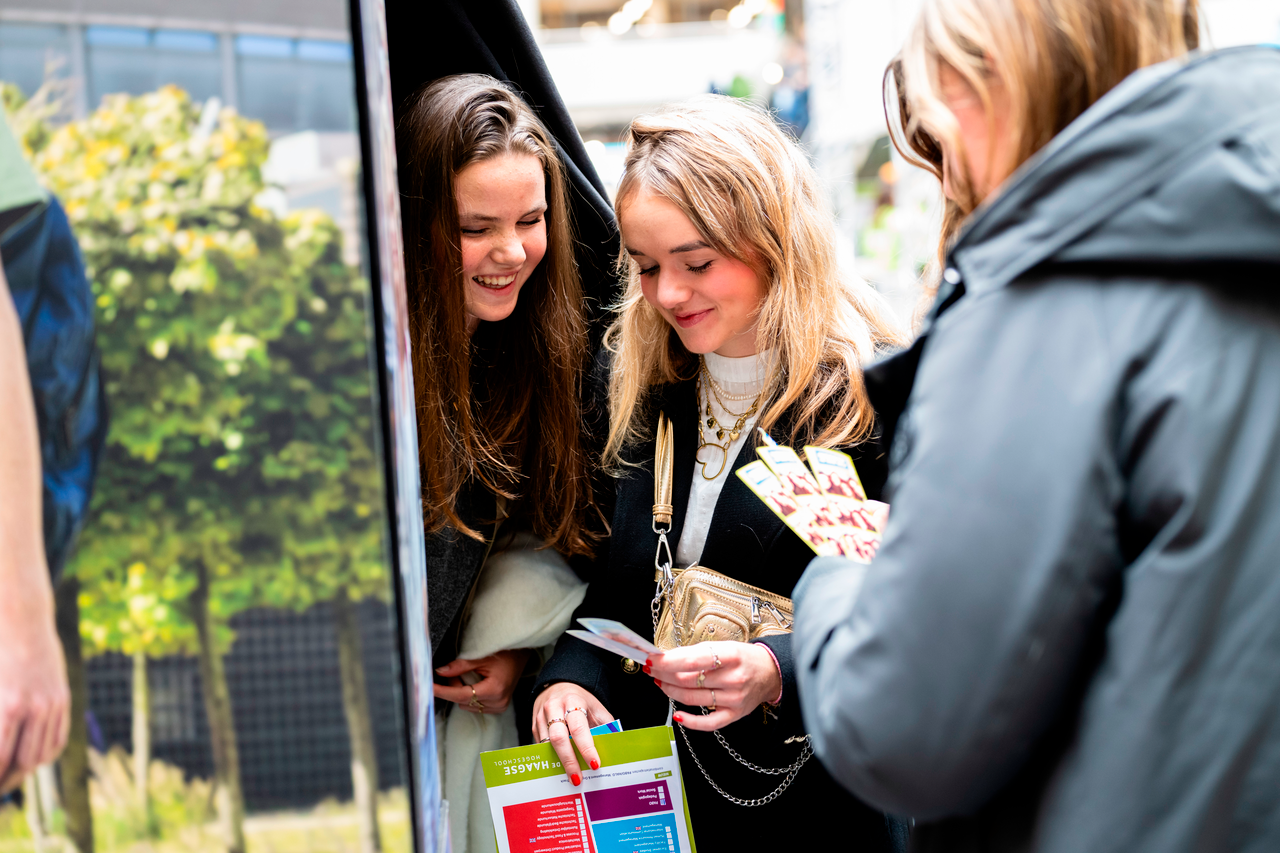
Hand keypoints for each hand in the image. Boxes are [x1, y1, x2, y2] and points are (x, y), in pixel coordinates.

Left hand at [0, 587, 69, 792]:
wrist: (23, 622)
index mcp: (8, 705)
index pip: (0, 757)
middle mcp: (33, 707)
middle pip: (22, 762)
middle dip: (6, 781)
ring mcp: (52, 703)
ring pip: (42, 754)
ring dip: (24, 772)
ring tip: (11, 778)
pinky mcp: (63, 698)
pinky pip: (58, 738)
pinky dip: (46, 755)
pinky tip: (33, 761)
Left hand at [433, 649, 531, 714]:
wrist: (522, 656)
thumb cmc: (504, 653)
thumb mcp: (481, 656)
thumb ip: (460, 666)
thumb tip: (439, 672)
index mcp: (494, 689)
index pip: (461, 695)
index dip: (443, 691)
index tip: (428, 688)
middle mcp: (497, 702)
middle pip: (463, 701)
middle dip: (454, 687)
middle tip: (453, 671)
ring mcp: (499, 707)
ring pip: (467, 705)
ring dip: (461, 692)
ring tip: (468, 675)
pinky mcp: (499, 708)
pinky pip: (475, 706)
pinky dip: (470, 697)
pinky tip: (475, 684)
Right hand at [532, 682, 614, 785]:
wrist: (559, 686)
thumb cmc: (581, 700)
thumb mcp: (596, 708)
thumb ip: (605, 725)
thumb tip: (615, 747)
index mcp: (573, 701)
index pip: (579, 728)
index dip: (586, 748)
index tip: (595, 764)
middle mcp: (554, 707)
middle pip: (559, 738)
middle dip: (569, 761)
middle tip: (578, 778)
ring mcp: (541, 717)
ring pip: (548, 745)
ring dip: (559, 763)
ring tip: (571, 777)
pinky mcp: (534, 726)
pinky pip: (542, 746)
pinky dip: (552, 759)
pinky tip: (561, 768)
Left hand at [647, 641, 780, 731]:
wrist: (771, 672)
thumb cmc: (745, 658)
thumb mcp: (724, 646)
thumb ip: (698, 653)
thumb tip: (669, 658)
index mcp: (731, 656)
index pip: (692, 660)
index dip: (668, 661)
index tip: (653, 659)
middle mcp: (733, 679)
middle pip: (688, 680)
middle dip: (664, 675)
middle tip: (652, 669)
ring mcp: (733, 699)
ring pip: (693, 699)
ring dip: (670, 691)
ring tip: (660, 683)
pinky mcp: (734, 715)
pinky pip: (708, 723)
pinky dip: (690, 721)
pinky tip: (677, 714)